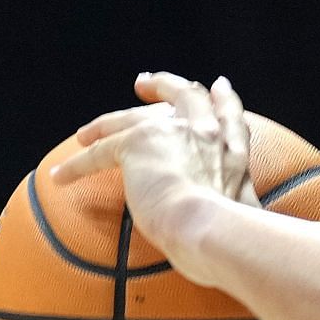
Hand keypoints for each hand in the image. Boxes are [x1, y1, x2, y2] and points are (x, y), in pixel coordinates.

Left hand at [52, 73, 259, 279]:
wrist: (212, 229)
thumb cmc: (234, 235)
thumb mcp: (250, 213)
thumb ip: (250, 207)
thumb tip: (259, 223)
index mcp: (234, 149)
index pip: (228, 113)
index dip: (222, 99)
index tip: (218, 87)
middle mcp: (206, 131)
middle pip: (184, 95)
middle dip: (166, 86)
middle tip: (145, 84)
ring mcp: (172, 132)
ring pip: (130, 118)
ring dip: (106, 123)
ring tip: (86, 132)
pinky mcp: (138, 144)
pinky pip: (98, 152)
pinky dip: (76, 165)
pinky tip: (60, 176)